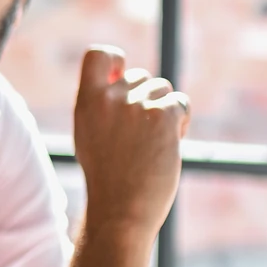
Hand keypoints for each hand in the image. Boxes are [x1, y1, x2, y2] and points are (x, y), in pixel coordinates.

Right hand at [70, 45, 187, 236]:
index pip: (98, 55)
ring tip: (154, 143)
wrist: (121, 211)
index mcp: (86, 103)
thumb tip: (123, 75)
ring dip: (165, 112)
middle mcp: (108, 99)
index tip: (120, 77)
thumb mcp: (90, 136)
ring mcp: (135, 106)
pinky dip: (180, 122)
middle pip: (141, 77)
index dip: (115, 60)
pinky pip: (180, 104)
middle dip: (148, 99)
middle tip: (142, 136)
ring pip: (163, 89)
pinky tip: (170, 144)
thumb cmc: (108, 179)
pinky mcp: (161, 116)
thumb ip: (102, 106)